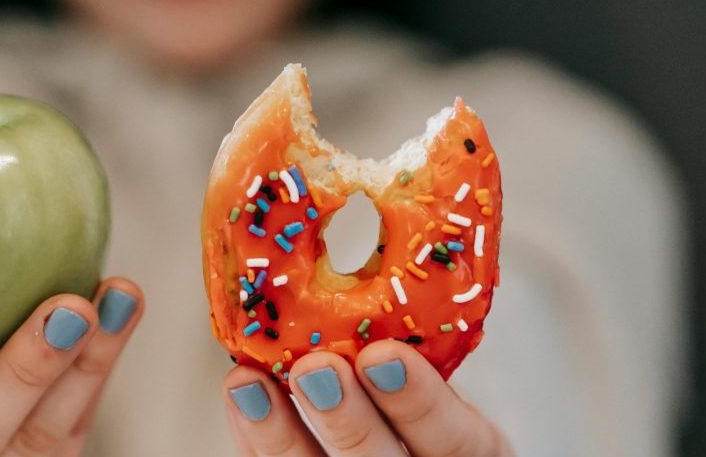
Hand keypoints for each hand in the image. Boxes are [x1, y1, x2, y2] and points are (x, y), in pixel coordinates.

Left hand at [223, 340, 513, 455]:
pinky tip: (241, 395)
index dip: (421, 402)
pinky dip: (256, 436)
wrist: (398, 437)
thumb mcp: (440, 370)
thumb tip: (385, 267)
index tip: (384, 355)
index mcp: (464, 447)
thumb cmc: (423, 396)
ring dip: (281, 433)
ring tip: (249, 382)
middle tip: (315, 368)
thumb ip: (420, 341)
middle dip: (348, 418)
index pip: (457, 440)